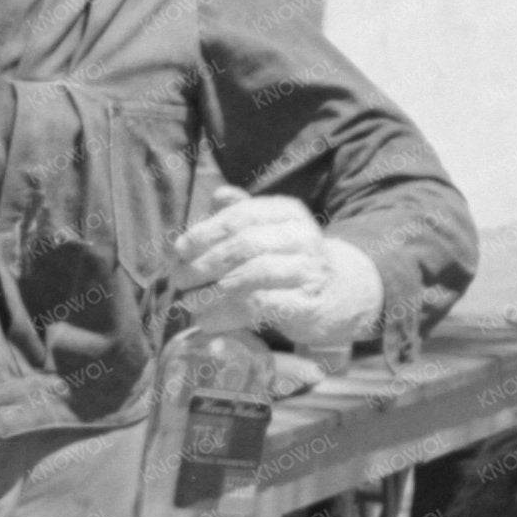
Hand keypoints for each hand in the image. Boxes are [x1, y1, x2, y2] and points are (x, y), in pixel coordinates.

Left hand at [173, 193, 381, 352]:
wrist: (338, 293)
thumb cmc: (287, 258)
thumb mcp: (267, 230)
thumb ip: (239, 213)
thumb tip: (218, 195)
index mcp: (287, 212)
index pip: (241, 216)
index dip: (205, 233)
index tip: (178, 251)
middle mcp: (303, 237)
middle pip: (244, 245)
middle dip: (204, 263)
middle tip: (178, 280)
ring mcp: (309, 271)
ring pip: (252, 276)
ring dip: (212, 291)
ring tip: (188, 302)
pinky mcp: (308, 305)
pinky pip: (261, 307)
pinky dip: (227, 314)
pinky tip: (207, 320)